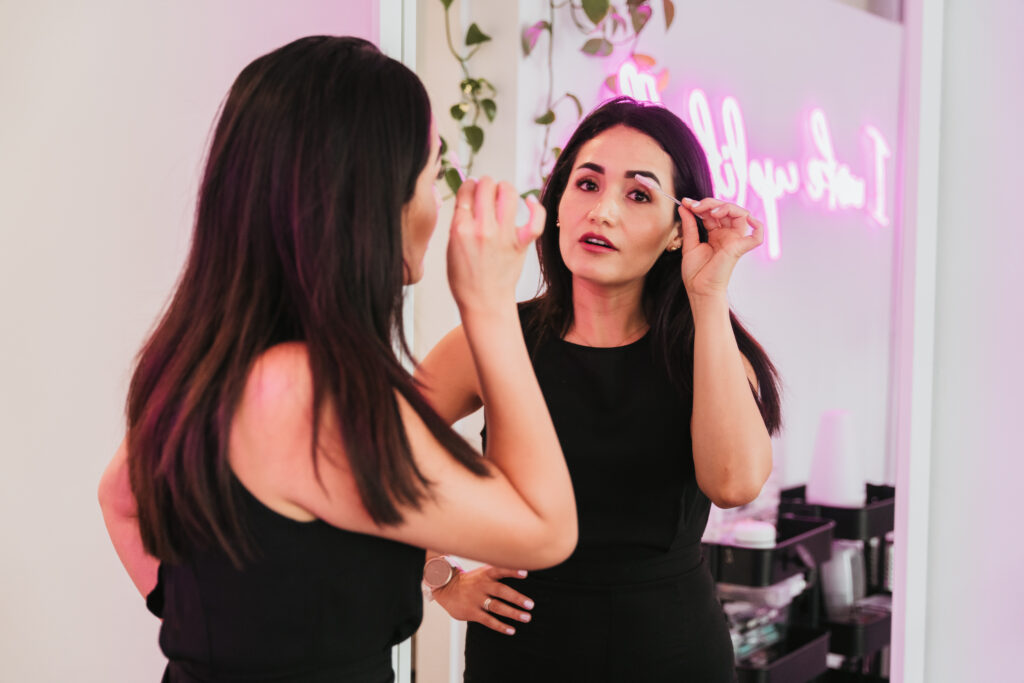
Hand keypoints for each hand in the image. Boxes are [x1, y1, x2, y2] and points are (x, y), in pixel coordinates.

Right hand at [432, 565, 534, 634]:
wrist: (446, 589)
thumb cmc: (471, 580)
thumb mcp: (481, 571)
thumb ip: (497, 571)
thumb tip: (522, 570)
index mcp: (485, 574)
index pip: (500, 569)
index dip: (512, 571)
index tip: (525, 573)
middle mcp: (482, 586)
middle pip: (501, 591)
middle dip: (517, 598)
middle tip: (530, 605)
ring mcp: (476, 599)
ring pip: (497, 607)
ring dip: (513, 613)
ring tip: (526, 618)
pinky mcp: (472, 612)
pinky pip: (488, 620)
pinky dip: (500, 626)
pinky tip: (511, 630)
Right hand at [446, 177, 544, 314]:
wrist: (484, 302)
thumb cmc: (466, 278)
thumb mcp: (451, 246)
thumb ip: (459, 221)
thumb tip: (469, 197)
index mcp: (460, 229)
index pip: (466, 190)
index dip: (469, 185)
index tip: (471, 188)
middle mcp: (482, 229)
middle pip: (486, 185)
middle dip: (486, 183)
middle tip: (487, 190)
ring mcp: (503, 236)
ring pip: (508, 193)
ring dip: (505, 188)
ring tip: (503, 193)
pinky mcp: (521, 244)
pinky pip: (536, 219)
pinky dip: (535, 207)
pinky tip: (530, 201)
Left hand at [677, 197, 763, 299]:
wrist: (699, 290)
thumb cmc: (696, 273)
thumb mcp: (689, 244)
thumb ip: (689, 225)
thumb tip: (684, 206)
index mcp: (716, 234)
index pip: (713, 212)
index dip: (701, 205)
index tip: (686, 203)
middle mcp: (727, 235)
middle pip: (726, 209)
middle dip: (710, 203)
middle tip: (694, 206)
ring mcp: (735, 241)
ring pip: (740, 214)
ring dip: (725, 207)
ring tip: (709, 211)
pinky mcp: (740, 248)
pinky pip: (757, 236)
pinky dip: (756, 225)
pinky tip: (747, 218)